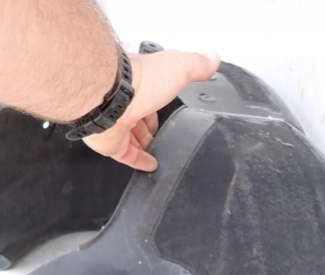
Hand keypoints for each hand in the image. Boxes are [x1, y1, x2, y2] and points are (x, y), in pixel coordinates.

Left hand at [83, 50, 219, 170]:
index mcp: (141, 83)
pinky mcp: (112, 144)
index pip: (154, 95)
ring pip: (131, 137)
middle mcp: (126, 102)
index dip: (162, 105)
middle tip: (163, 136)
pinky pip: (127, 156)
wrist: (112, 97)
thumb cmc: (140, 81)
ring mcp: (117, 124)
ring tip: (158, 153)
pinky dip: (139, 162)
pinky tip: (150, 166)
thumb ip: (196, 64)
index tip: (171, 112)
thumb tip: (212, 59)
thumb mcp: (178, 67)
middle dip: (151, 127)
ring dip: (144, 145)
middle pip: (140, 118)